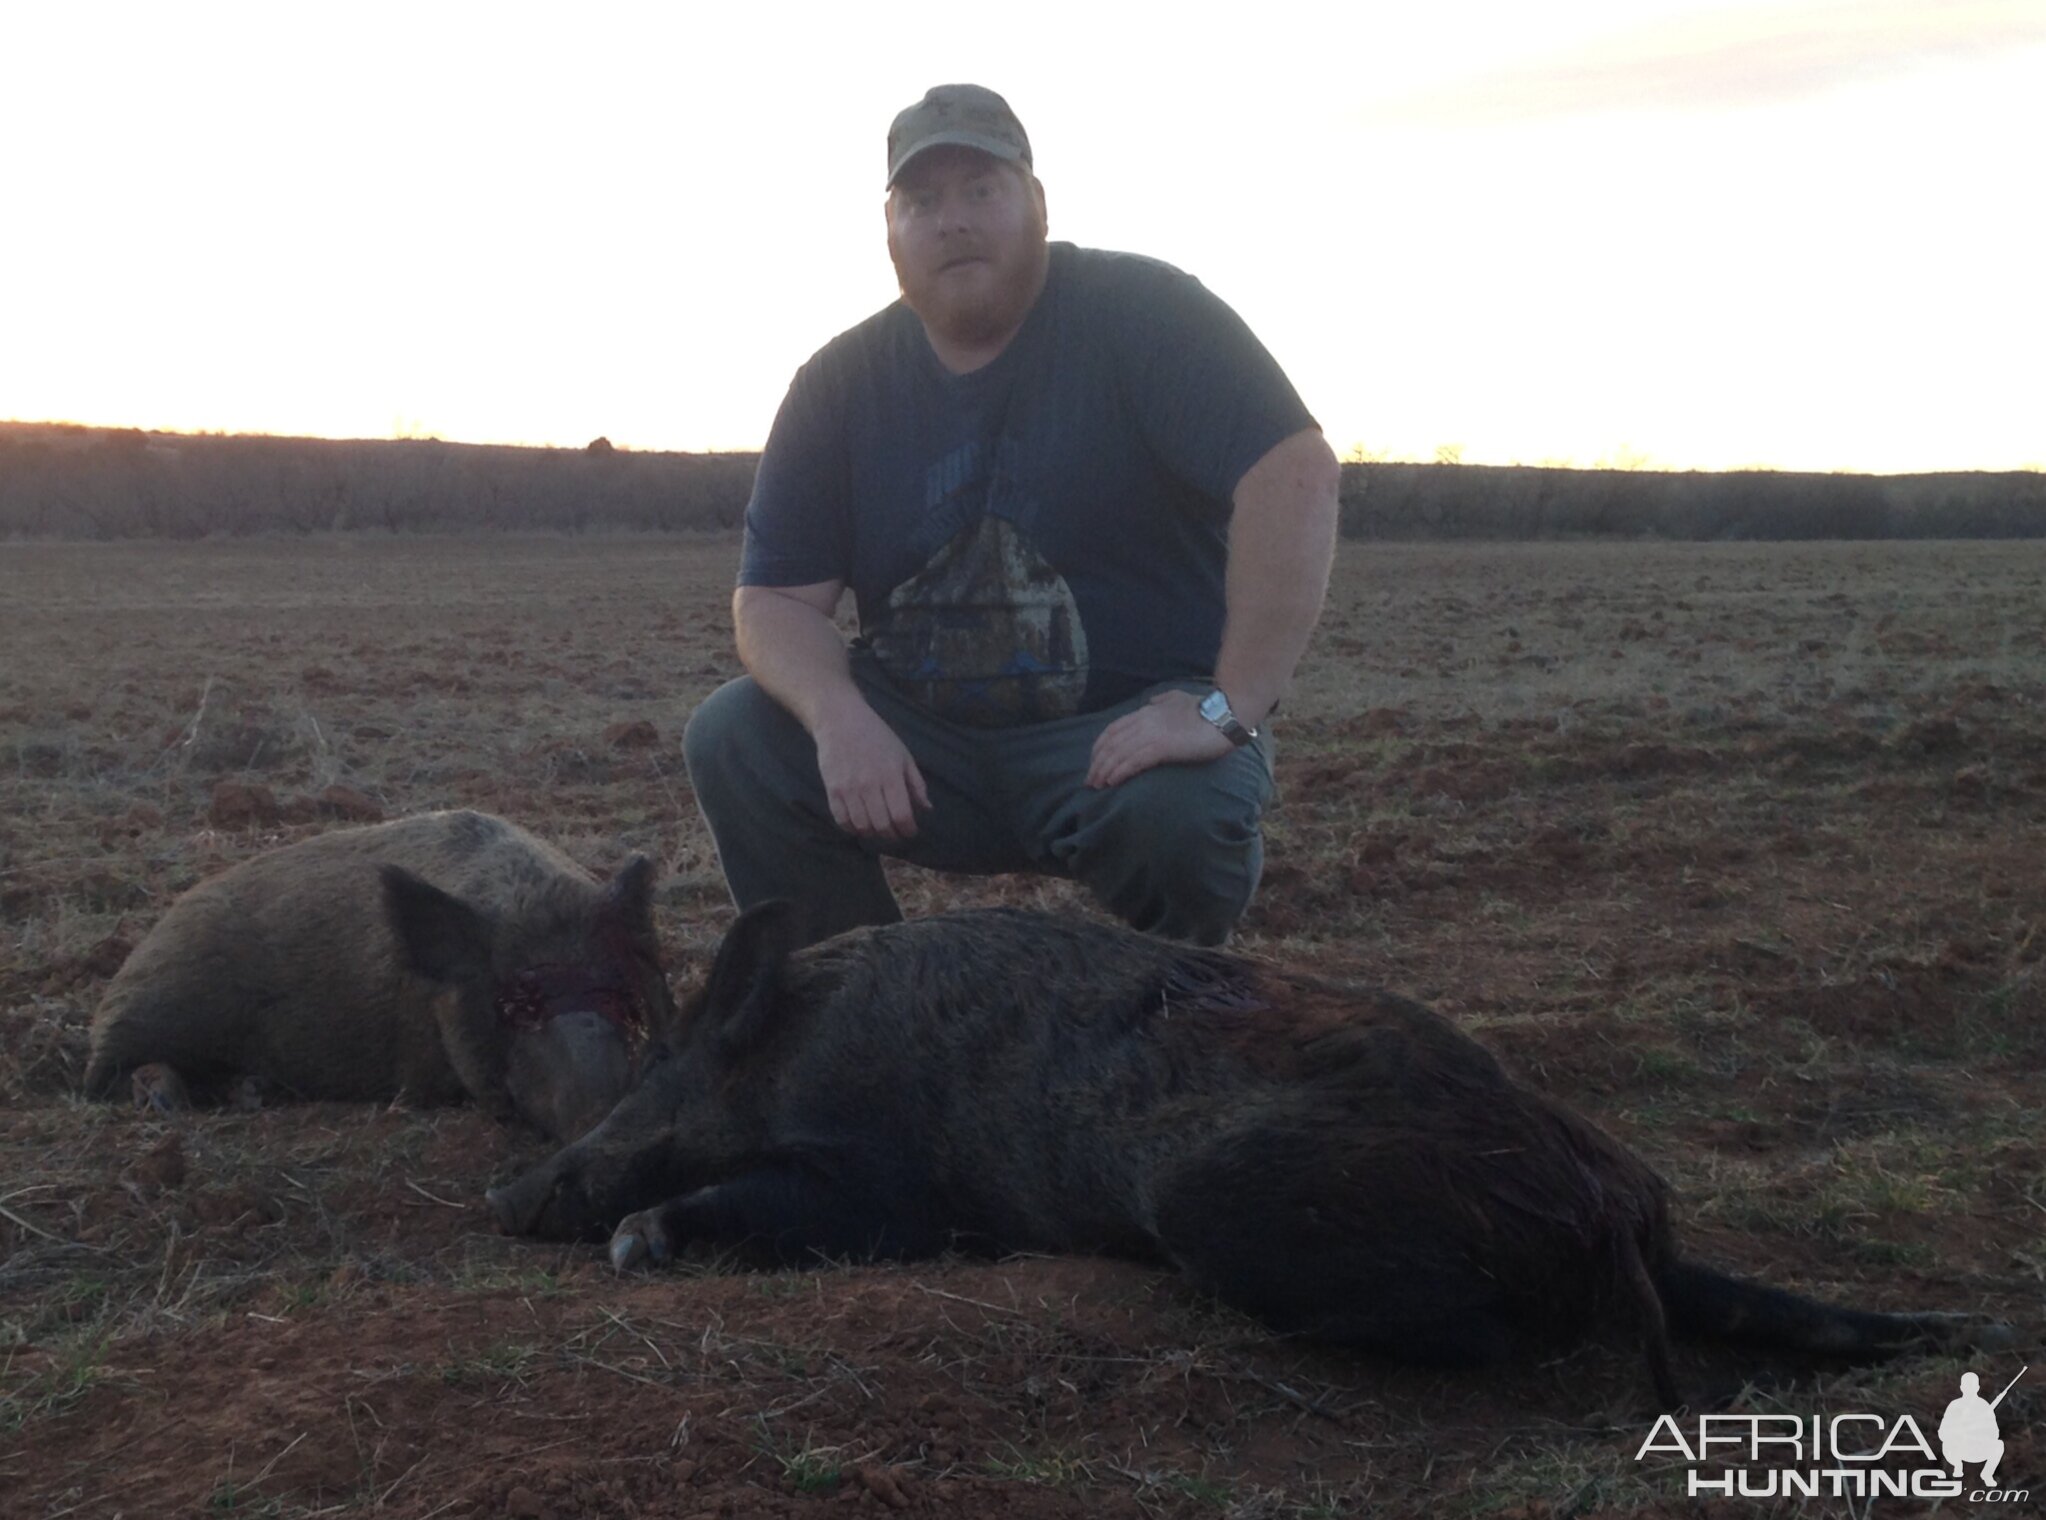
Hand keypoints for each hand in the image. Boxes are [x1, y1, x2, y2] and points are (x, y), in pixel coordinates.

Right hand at [812, 700, 931, 840]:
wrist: (840, 720)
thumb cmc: (877, 737)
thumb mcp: (903, 755)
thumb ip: (916, 784)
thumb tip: (926, 809)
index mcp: (891, 775)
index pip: (902, 815)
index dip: (908, 830)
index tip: (910, 832)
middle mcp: (869, 785)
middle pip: (882, 825)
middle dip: (892, 836)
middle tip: (896, 834)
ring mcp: (849, 788)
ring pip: (862, 826)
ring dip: (873, 834)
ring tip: (878, 829)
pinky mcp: (832, 790)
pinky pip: (841, 820)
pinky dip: (852, 828)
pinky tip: (860, 824)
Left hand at [1086, 689, 1233, 788]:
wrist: (1225, 714)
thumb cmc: (1205, 709)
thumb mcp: (1178, 698)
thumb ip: (1162, 700)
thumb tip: (1152, 701)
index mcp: (1145, 711)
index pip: (1112, 730)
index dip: (1099, 748)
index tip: (1094, 762)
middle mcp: (1144, 721)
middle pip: (1111, 744)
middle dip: (1097, 763)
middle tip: (1090, 781)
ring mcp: (1152, 734)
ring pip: (1118, 754)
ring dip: (1104, 771)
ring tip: (1097, 786)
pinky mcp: (1162, 747)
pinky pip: (1134, 761)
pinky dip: (1119, 772)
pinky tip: (1112, 782)